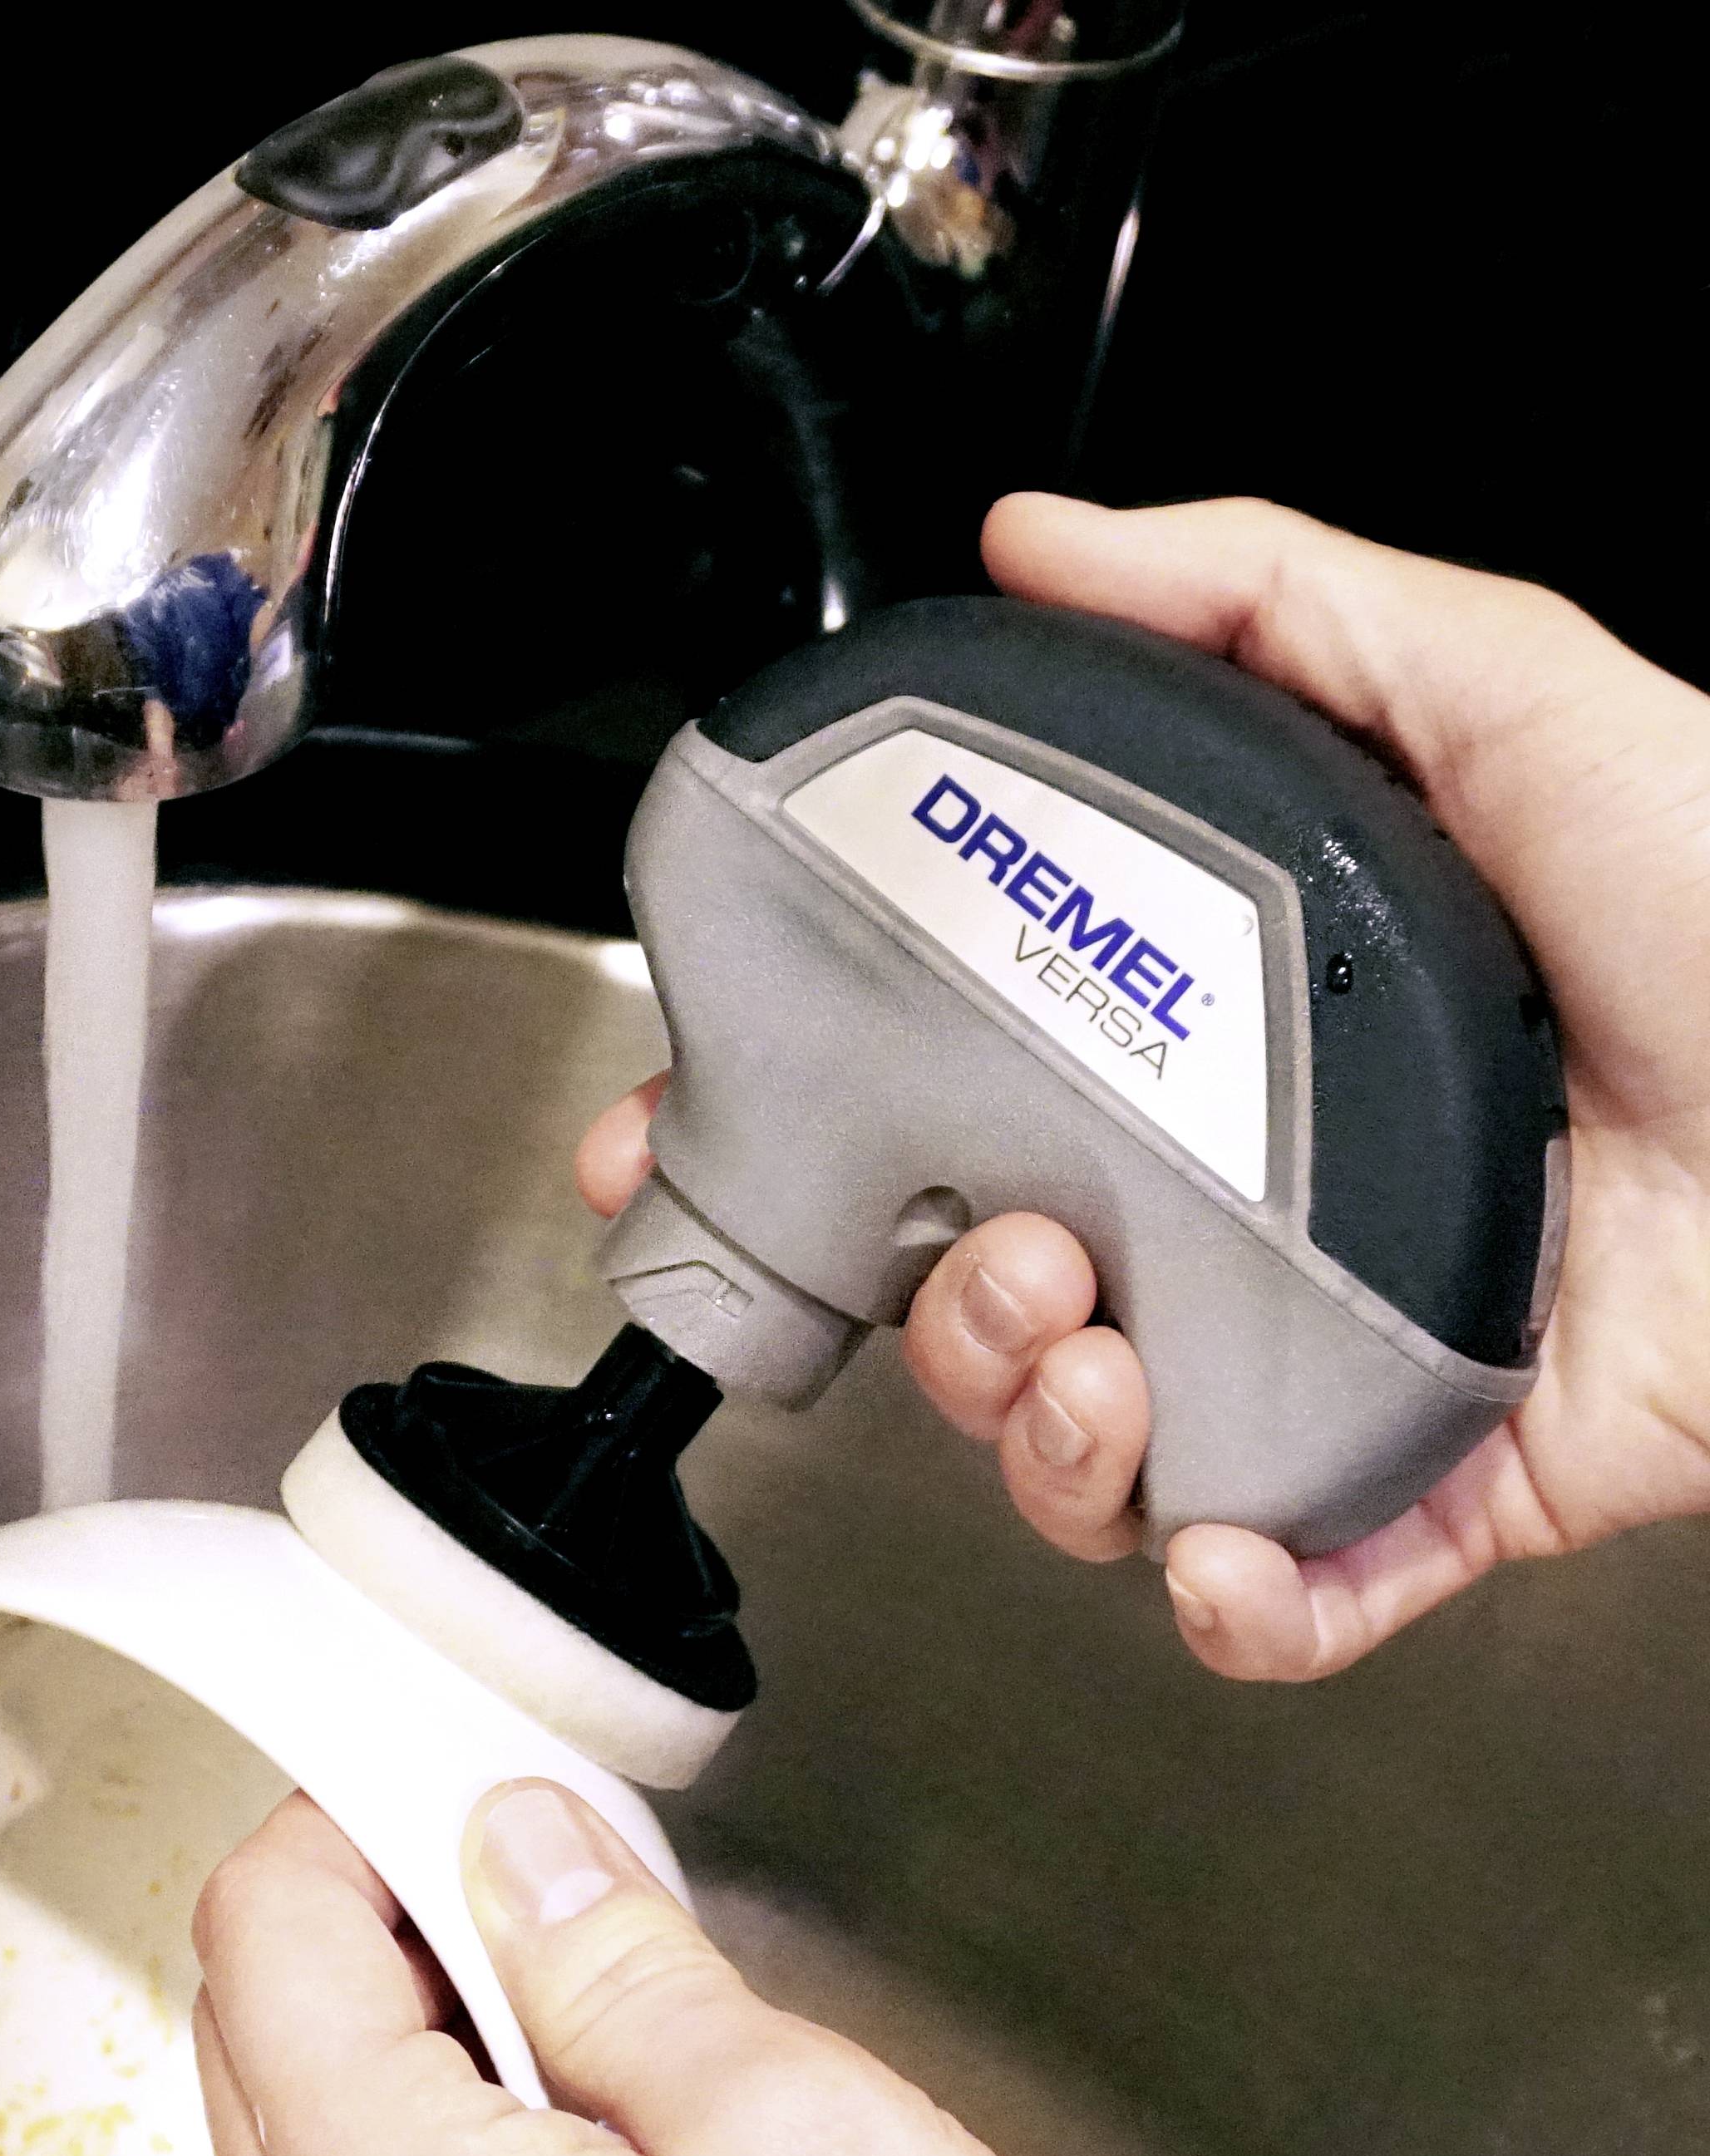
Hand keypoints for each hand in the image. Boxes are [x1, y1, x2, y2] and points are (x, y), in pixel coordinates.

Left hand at [192, 1783, 1258, 2155]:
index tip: (447, 1784)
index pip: (263, 1933)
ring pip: (298, 2151)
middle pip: (256, 2034)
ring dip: (403, 2047)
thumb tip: (522, 1849)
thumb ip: (616, 1959)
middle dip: (374, 1920)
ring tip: (583, 2025)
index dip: (350, 1815)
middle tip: (531, 1884)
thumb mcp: (790, 2124)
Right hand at [580, 495, 1709, 1679]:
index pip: (939, 1117)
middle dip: (927, 1326)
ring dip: (1041, 1440)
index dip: (785, 1147)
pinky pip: (1277, 1596)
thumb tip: (1038, 539)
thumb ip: (1257, 607)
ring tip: (1098, 1353)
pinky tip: (1221, 1555)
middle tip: (988, 1257)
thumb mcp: (1492, 689)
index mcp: (1204, 1062)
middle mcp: (1233, 1224)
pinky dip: (1226, 1604)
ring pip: (1083, 1467)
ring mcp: (1323, 1370)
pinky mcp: (1432, 1491)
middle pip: (978, 1322)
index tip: (675, 1150)